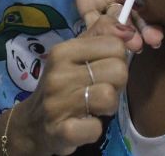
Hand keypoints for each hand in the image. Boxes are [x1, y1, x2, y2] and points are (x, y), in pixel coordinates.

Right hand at [13, 34, 128, 154]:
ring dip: (108, 106)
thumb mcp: (77, 54)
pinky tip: (84, 123)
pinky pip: (96, 128)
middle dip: (117, 83)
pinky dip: (94, 128)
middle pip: (118, 70)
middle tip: (100, 88)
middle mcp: (58, 74)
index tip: (104, 68)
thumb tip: (132, 33)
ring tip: (94, 106)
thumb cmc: (62, 84)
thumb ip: (104, 35)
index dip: (117, 57)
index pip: (115, 44)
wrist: (32, 123)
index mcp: (63, 51)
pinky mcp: (62, 131)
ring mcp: (57, 103)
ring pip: (110, 97)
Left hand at [76, 0, 164, 50]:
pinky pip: (95, 21)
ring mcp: (111, 8)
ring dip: (129, 37)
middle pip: (142, 22)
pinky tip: (113, 35)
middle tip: (155, 39)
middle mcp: (132, 6)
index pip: (161, 14)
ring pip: (120, 26)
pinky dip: (103, 29)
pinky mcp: (90, 9)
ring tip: (137, 44)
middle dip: (149, 32)